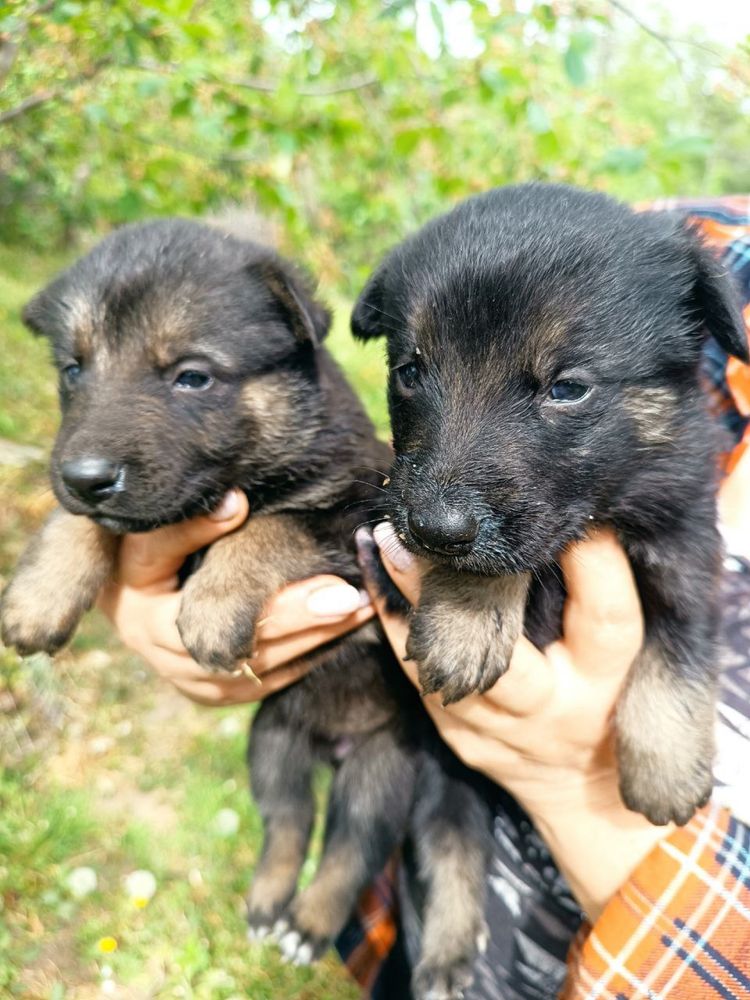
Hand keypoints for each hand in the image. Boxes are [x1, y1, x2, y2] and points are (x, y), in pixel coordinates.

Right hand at [98, 490, 373, 705]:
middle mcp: (168, 659)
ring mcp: (192, 683)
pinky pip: (268, 682)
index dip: (283, 607)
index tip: (337, 591)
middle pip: (251, 647)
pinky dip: (306, 658)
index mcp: (147, 617)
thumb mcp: (151, 532)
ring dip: (316, 642)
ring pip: (265, 670)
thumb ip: (191, 522)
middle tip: (358, 600)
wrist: (119, 592)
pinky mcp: (215, 693)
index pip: (219, 614)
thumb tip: (236, 503)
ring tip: (363, 609)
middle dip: (309, 622)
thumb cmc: (138, 549)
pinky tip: (342, 632)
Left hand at [359, 522, 671, 920]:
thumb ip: (608, 591)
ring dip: (402, 604)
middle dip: (454, 592)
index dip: (592, 564)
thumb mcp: (636, 651)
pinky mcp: (459, 736)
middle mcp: (555, 709)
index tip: (561, 509)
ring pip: (439, 670)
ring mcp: (500, 730)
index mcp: (610, 680)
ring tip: (376, 543)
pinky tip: (371, 577)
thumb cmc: (615, 690)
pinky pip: (415, 679)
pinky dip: (393, 626)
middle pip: (502, 656)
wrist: (584, 788)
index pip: (607, 617)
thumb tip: (586, 516)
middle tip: (416, 532)